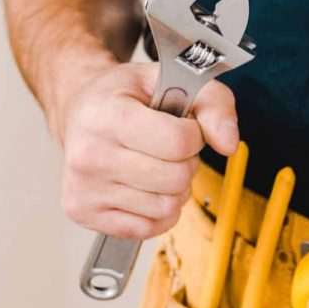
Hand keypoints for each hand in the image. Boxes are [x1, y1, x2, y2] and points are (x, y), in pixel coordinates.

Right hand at [59, 61, 238, 238]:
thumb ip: (213, 103)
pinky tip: (145, 185)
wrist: (79, 110)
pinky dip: (159, 210)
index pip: (178, 142)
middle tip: (169, 146)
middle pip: (175, 178)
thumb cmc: (125, 95)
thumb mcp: (171, 79)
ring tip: (155, 164)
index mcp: (105, 115)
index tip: (182, 125)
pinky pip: (149, 228)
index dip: (194, 134)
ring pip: (166, 206)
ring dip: (175, 188)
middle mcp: (88, 154)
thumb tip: (229, 144)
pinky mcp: (83, 212)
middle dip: (187, 162)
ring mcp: (83, 188)